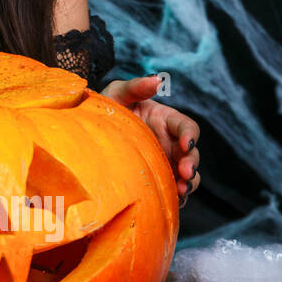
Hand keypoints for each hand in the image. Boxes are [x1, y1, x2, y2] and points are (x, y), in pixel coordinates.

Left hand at [100, 75, 199, 204]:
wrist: (89, 133)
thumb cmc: (107, 107)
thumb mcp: (118, 93)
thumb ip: (136, 87)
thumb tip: (156, 80)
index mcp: (166, 121)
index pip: (187, 127)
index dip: (191, 135)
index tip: (186, 143)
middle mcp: (170, 142)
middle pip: (191, 154)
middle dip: (192, 164)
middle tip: (185, 174)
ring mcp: (165, 162)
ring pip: (187, 175)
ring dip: (188, 183)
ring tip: (181, 191)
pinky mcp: (157, 178)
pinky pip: (171, 190)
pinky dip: (176, 197)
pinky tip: (172, 201)